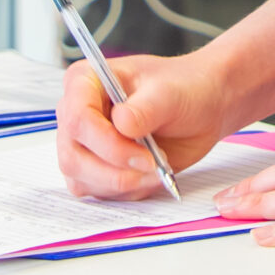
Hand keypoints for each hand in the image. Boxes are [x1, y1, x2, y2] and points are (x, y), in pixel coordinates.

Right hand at [55, 51, 239, 200]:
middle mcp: (78, 114)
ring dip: (123, 182)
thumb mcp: (170, 92)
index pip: (76, 118)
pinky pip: (99, 192)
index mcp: (86, 81)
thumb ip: (146, 107)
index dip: (106, 142)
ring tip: (157, 168)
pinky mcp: (96, 169)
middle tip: (152, 165)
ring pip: (82, 179)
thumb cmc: (183, 88)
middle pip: (73, 156)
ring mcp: (84, 144)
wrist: (201, 107)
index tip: (144, 154)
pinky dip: (128, 190)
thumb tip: (121, 123)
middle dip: (114, 170)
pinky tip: (151, 174)